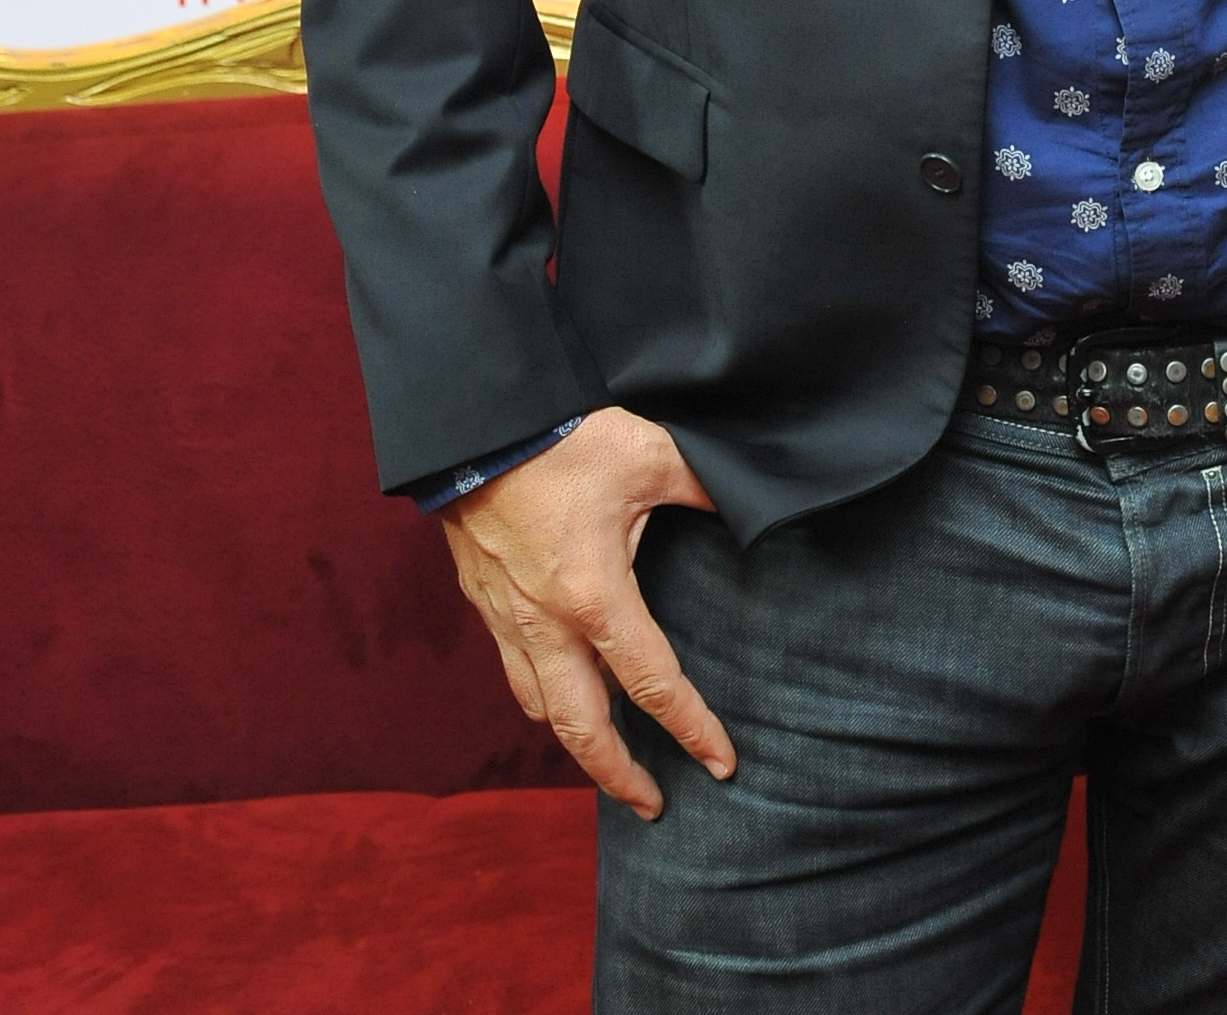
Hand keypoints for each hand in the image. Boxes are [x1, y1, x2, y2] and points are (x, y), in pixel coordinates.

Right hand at [441, 407, 732, 817]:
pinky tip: (559, 689)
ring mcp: (508, 618)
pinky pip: (513, 670)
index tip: (720, 764)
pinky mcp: (483, 601)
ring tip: (607, 757)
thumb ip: (703, 488)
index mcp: (595, 597)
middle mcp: (547, 624)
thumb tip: (748, 501)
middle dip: (620, 776)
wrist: (478, 423)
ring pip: (540, 708)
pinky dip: (540, 696)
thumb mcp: (650, 456)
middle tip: (653, 803)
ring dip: (575, 742)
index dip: (693, 729)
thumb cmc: (565, 439)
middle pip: (583, 730)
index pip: (654, 685)